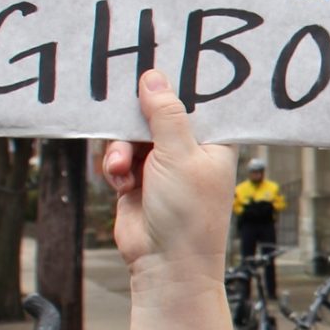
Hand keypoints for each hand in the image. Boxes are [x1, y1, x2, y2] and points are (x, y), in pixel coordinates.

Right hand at [101, 70, 235, 295]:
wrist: (164, 264)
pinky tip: (121, 182)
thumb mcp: (179, 156)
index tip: (151, 65)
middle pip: (156, 112)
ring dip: (121, 149)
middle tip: (122, 111)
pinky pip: (117, 156)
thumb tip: (154, 78)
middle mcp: (189, 148)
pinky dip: (115, 166)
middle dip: (137, 119)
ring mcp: (162, 163)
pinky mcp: (137, 178)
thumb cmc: (188, 215)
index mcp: (214, 140)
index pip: (196, 99)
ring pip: (131, 134)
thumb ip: (165, 115)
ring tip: (123, 169)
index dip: (175, 84)